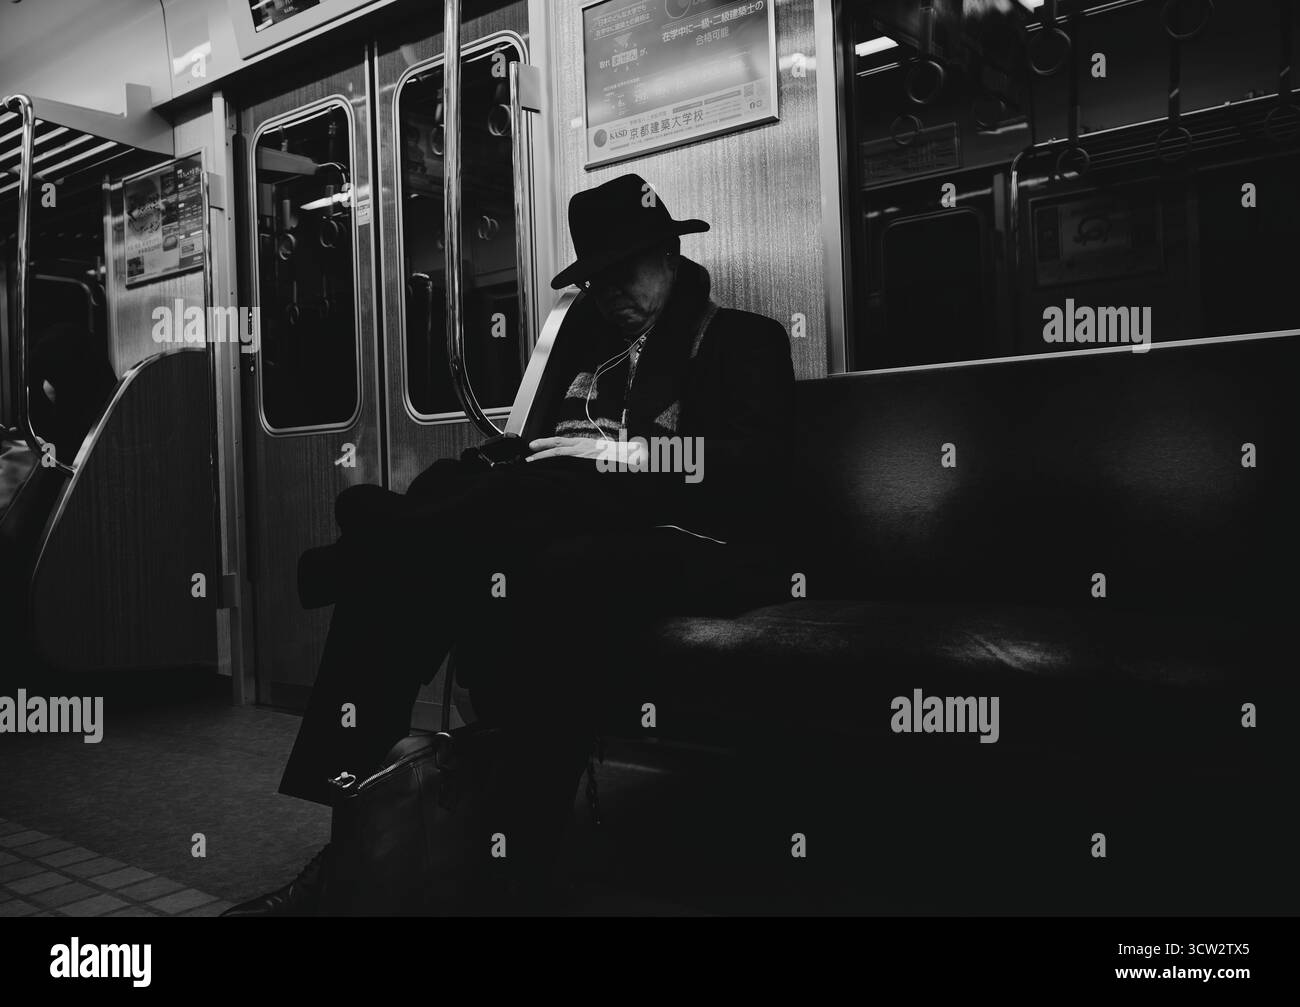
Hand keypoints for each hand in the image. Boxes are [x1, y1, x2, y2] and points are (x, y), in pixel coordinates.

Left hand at [526, 436, 644, 467]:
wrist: (629, 457)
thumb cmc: (618, 457)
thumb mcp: (602, 454)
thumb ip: (591, 455)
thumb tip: (586, 459)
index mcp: (585, 444)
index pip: (562, 442)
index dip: (547, 442)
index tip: (536, 445)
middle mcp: (582, 446)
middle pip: (557, 445)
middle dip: (541, 447)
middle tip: (529, 450)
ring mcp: (582, 453)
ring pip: (558, 453)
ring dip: (543, 456)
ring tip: (531, 460)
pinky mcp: (584, 461)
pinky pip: (566, 461)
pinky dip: (554, 463)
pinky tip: (545, 467)